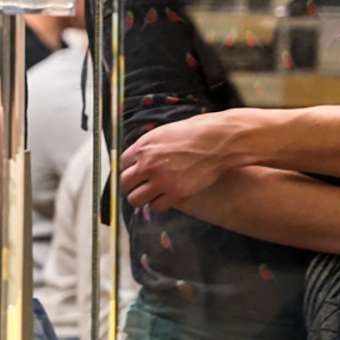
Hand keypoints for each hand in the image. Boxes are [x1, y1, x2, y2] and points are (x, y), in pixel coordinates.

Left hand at [120, 110, 246, 211]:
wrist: (219, 140)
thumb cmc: (195, 133)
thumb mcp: (163, 133)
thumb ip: (147, 147)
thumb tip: (136, 157)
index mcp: (143, 147)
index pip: (120, 165)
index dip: (127, 170)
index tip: (132, 174)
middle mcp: (148, 164)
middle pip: (124, 183)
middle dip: (130, 186)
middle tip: (139, 186)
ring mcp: (161, 180)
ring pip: (135, 199)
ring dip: (141, 198)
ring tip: (150, 194)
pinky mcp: (177, 193)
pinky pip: (156, 206)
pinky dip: (159, 204)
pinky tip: (165, 197)